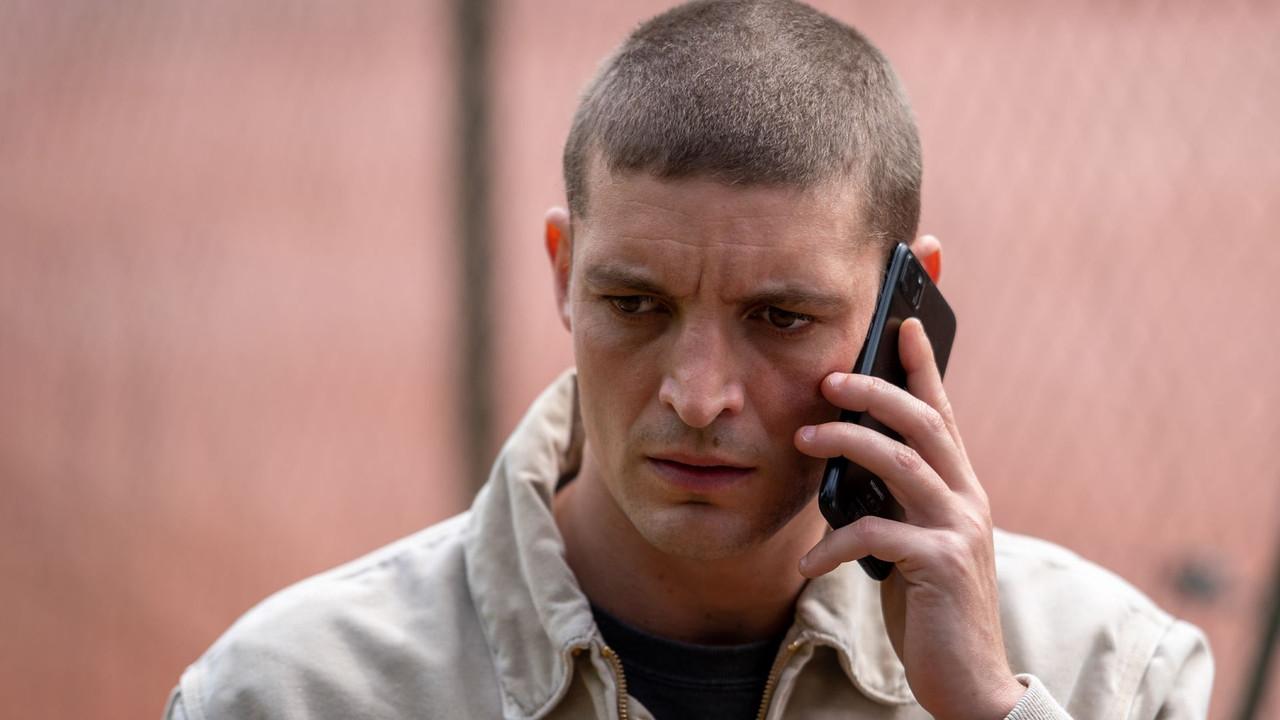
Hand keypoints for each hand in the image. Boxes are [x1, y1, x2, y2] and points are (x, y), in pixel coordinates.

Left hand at [794, 318, 1024, 719]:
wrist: (969, 679)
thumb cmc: (930, 605)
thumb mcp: (911, 542)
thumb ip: (892, 502)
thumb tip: (844, 468)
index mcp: (958, 488)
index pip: (940, 414)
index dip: (923, 367)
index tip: (903, 322)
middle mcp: (965, 499)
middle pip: (924, 423)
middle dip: (877, 390)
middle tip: (829, 378)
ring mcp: (957, 530)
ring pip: (903, 462)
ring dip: (848, 444)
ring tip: (804, 439)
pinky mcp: (941, 566)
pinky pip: (876, 534)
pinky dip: (833, 543)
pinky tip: (807, 562)